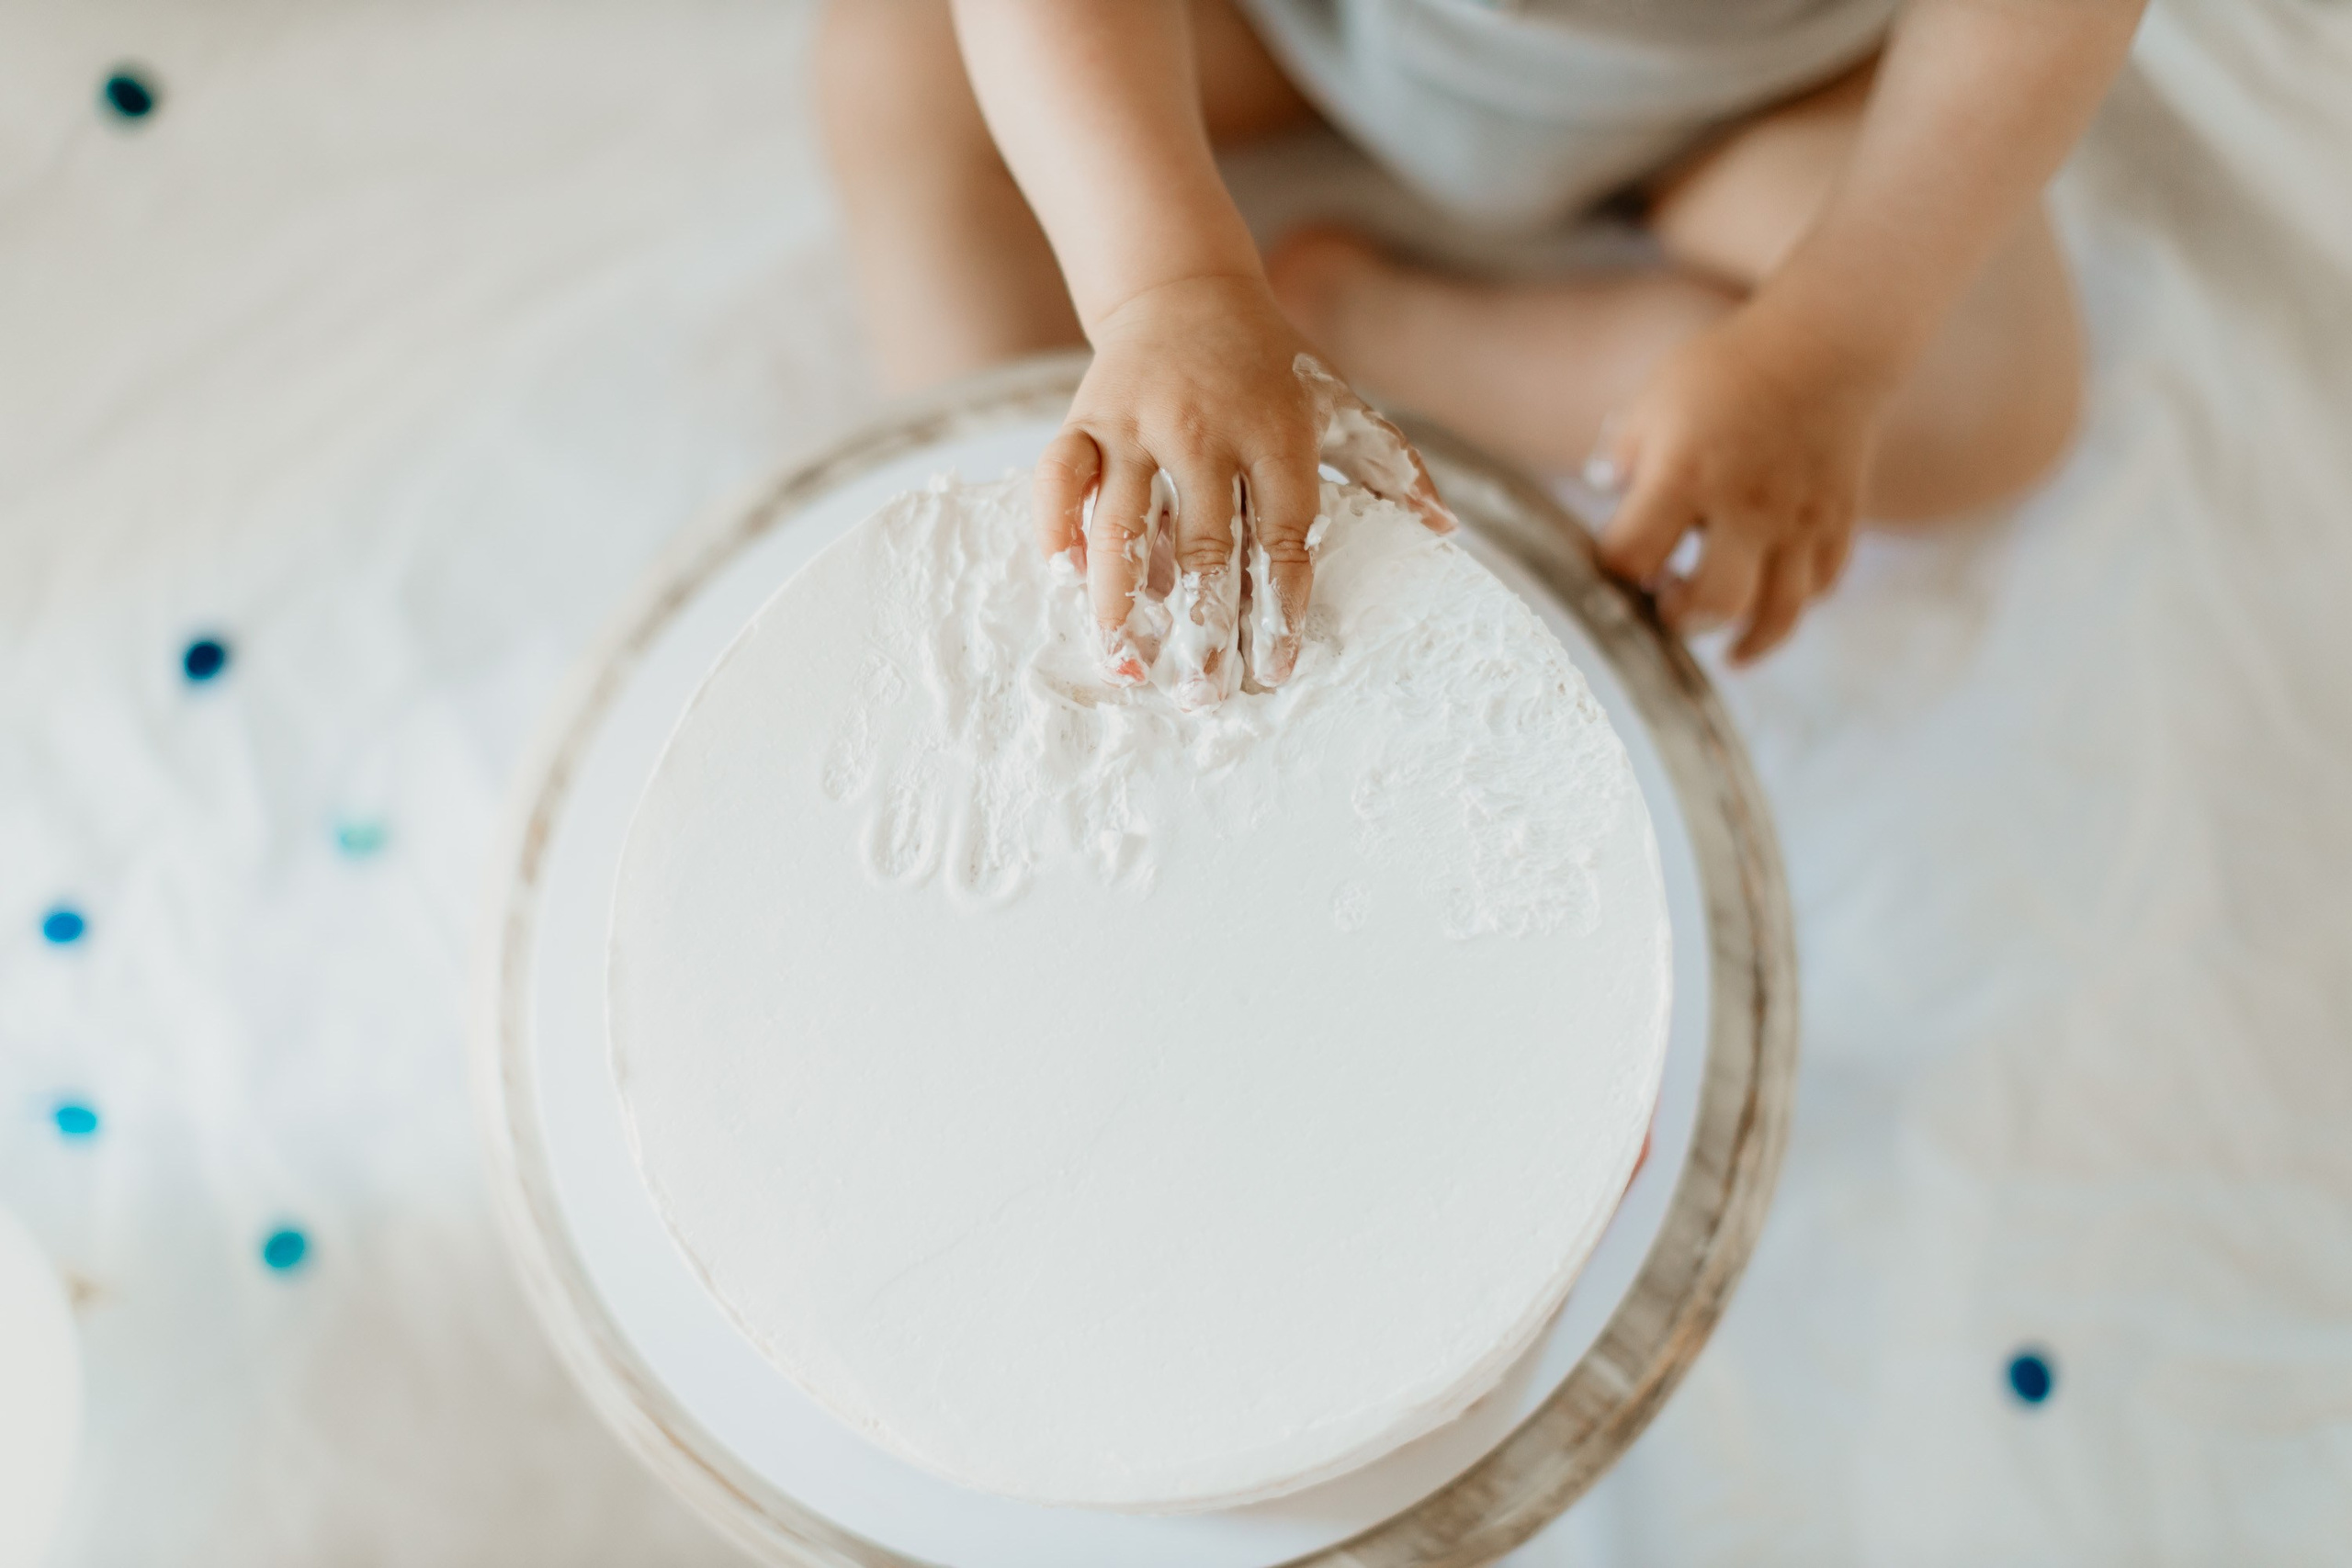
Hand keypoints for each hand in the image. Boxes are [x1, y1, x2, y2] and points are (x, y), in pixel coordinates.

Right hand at [1034, 274, 1452, 705]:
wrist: (1185, 283)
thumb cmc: (1272, 362)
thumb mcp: (1340, 402)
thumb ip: (1392, 465)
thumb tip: (1446, 528)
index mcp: (1276, 435)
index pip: (1282, 538)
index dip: (1279, 608)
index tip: (1275, 669)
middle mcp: (1206, 430)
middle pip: (1204, 545)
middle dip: (1202, 629)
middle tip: (1202, 695)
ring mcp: (1140, 423)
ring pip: (1123, 522)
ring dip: (1121, 601)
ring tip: (1126, 663)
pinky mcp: (1086, 415)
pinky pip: (1060, 478)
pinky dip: (1058, 529)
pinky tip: (1066, 582)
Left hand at [1594, 303, 1888, 663]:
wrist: (1828, 341)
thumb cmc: (1727, 369)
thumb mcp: (1654, 398)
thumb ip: (1621, 452)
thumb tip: (1600, 492)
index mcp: (1687, 474)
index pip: (1633, 556)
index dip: (1614, 572)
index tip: (1614, 565)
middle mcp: (1747, 507)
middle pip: (1714, 603)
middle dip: (1680, 619)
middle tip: (1667, 603)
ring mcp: (1799, 520)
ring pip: (1778, 614)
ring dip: (1743, 639)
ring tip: (1720, 643)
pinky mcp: (1839, 521)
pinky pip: (1820, 587)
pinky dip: (1792, 607)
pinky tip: (1766, 611)